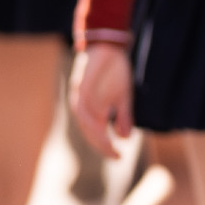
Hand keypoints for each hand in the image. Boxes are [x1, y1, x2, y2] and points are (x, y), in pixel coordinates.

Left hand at [69, 41, 133, 156]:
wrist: (109, 47)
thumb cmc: (115, 72)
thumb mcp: (123, 97)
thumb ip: (123, 117)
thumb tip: (125, 138)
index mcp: (92, 111)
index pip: (96, 135)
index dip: (106, 147)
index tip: (119, 157)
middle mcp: (82, 107)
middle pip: (89, 133)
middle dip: (102, 146)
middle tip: (115, 156)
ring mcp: (79, 97)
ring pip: (85, 123)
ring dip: (96, 136)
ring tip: (109, 145)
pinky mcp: (79, 85)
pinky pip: (83, 106)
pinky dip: (91, 118)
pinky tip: (101, 126)